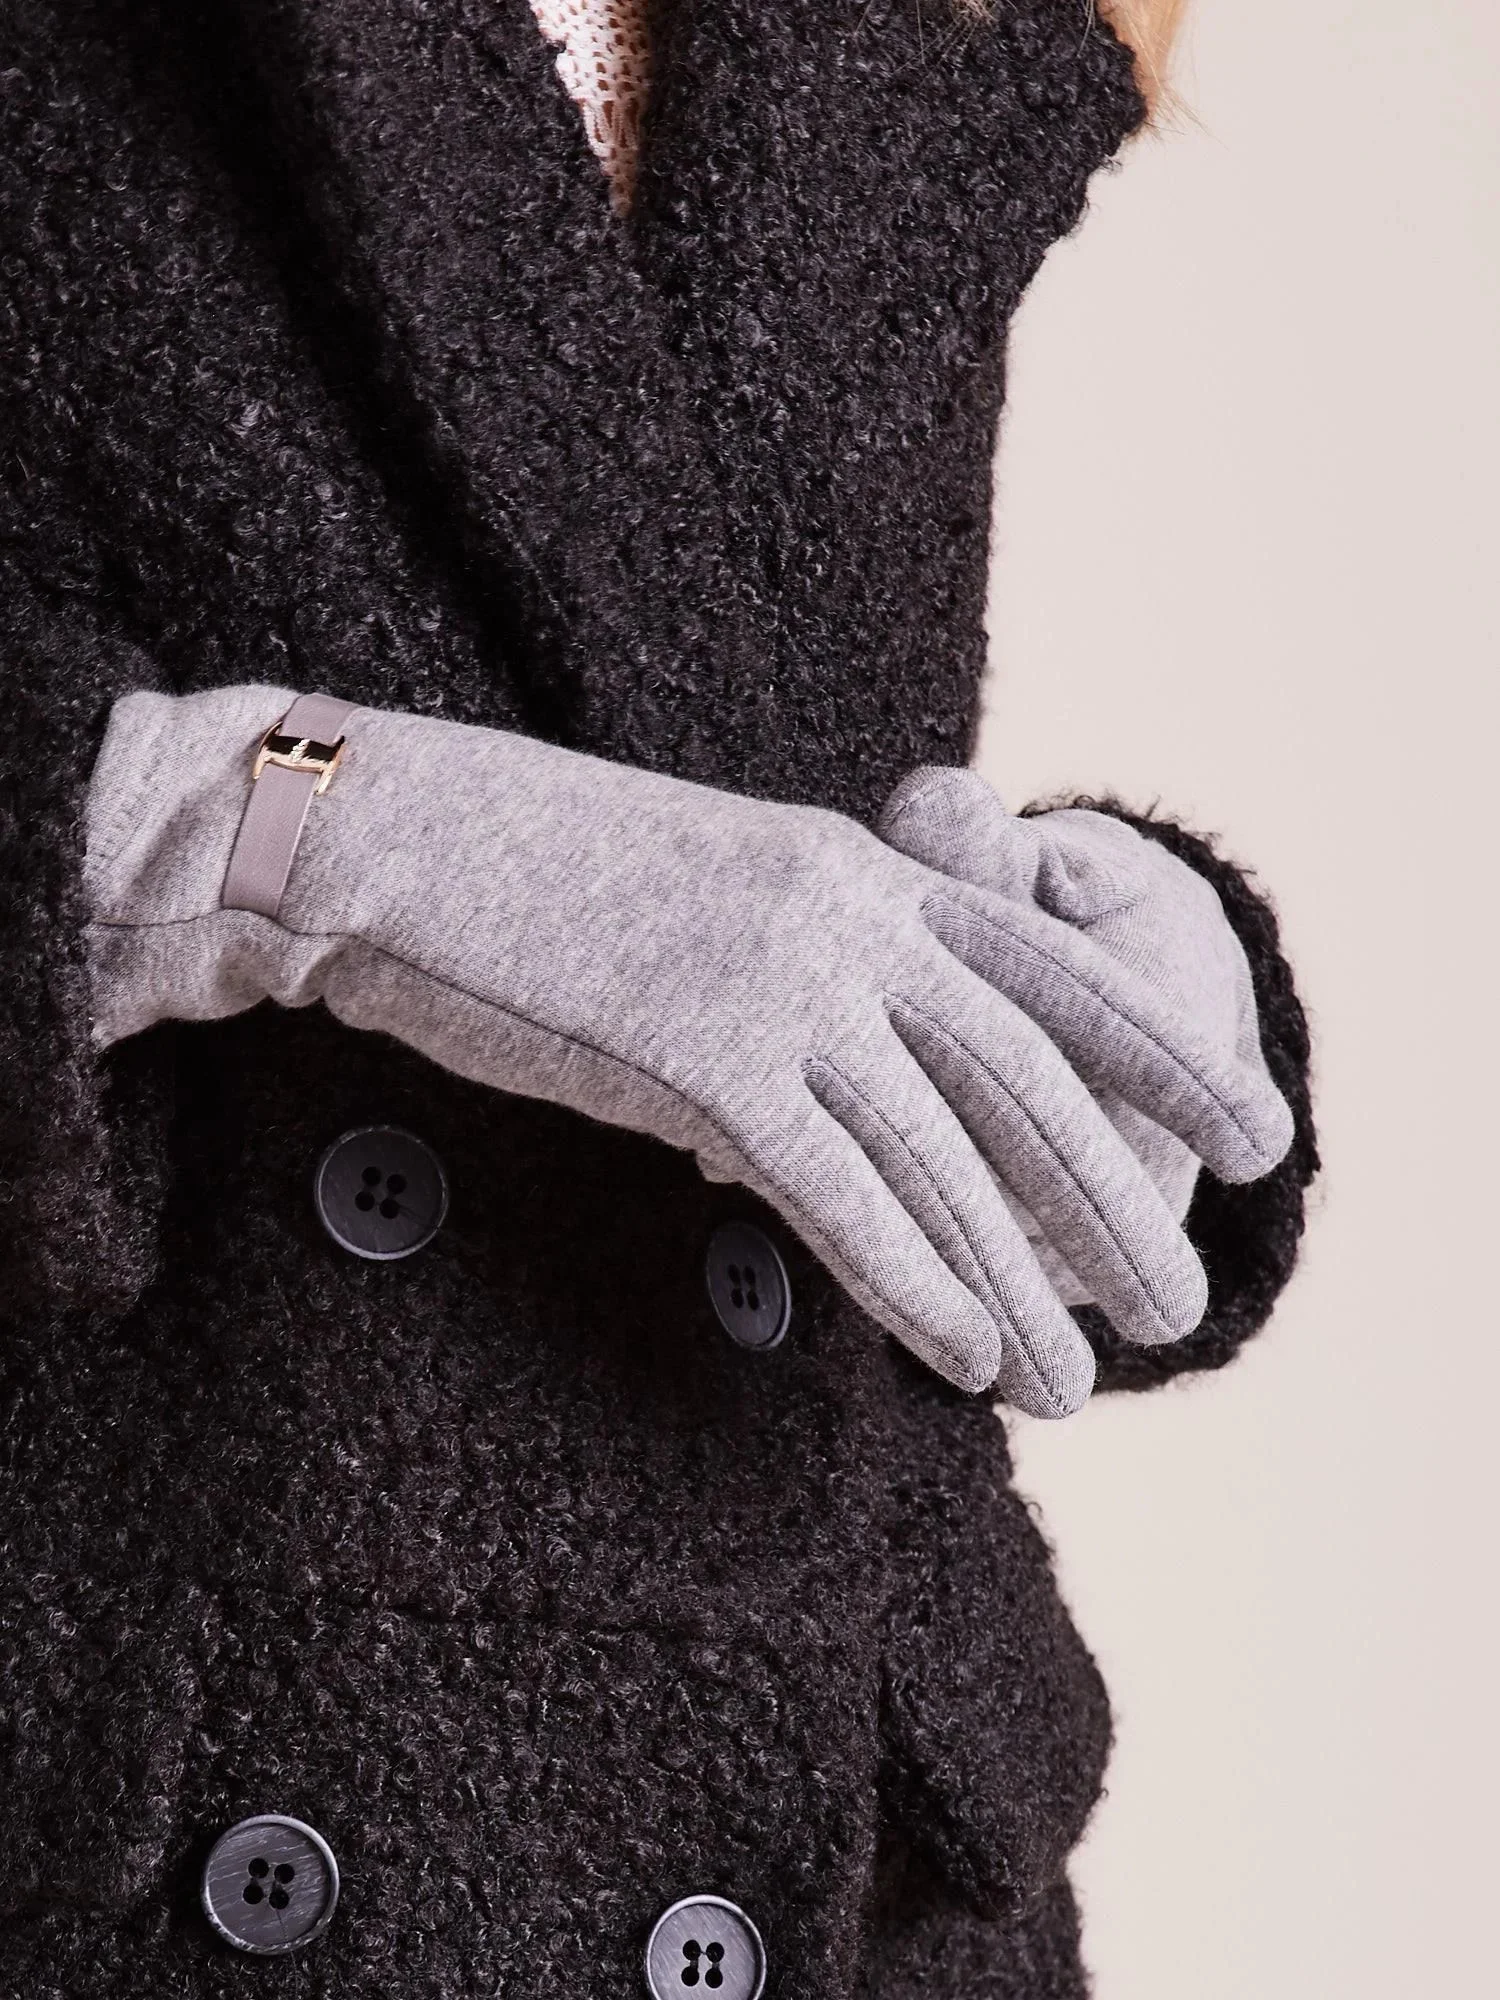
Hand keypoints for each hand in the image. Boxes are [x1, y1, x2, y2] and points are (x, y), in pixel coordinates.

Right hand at [87, 691, 1291, 1414]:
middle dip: (1116, 1196)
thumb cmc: (530, 876)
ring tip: (1079, 1382)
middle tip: (1182, 1301)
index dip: (1164, 1049)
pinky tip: (961, 1355)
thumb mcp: (701, 898)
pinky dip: (909, 1279)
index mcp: (857, 866)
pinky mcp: (700, 1053)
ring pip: (944, 1152)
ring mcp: (781, 981)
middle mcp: (846, 915)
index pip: (1054, 961)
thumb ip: (793, 982)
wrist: (393, 835)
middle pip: (1028, 1074)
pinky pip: (836, 1189)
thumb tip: (821, 1112)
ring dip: (1019, 1280)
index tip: (1252, 1118)